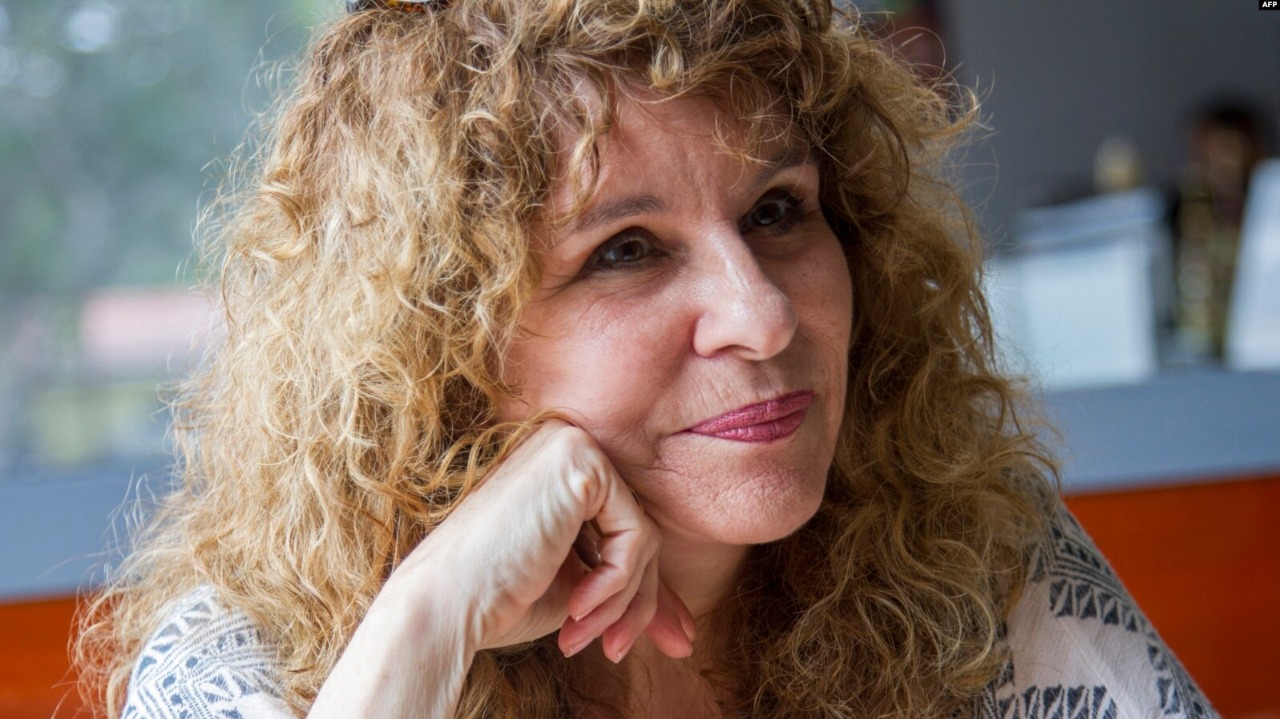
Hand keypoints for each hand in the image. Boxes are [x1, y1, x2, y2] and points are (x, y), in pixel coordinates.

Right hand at [386, 419, 695, 660]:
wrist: (444, 606)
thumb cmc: (496, 602)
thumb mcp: (578, 591)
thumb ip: (627, 591)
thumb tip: (685, 631)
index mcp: (560, 472)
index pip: (623, 530)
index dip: (642, 593)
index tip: (655, 641)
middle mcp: (568, 446)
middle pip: (637, 533)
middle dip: (637, 603)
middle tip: (617, 651)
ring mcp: (574, 447)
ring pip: (642, 538)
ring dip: (622, 601)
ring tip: (583, 636)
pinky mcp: (582, 463)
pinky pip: (636, 535)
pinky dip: (617, 583)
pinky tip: (578, 607)